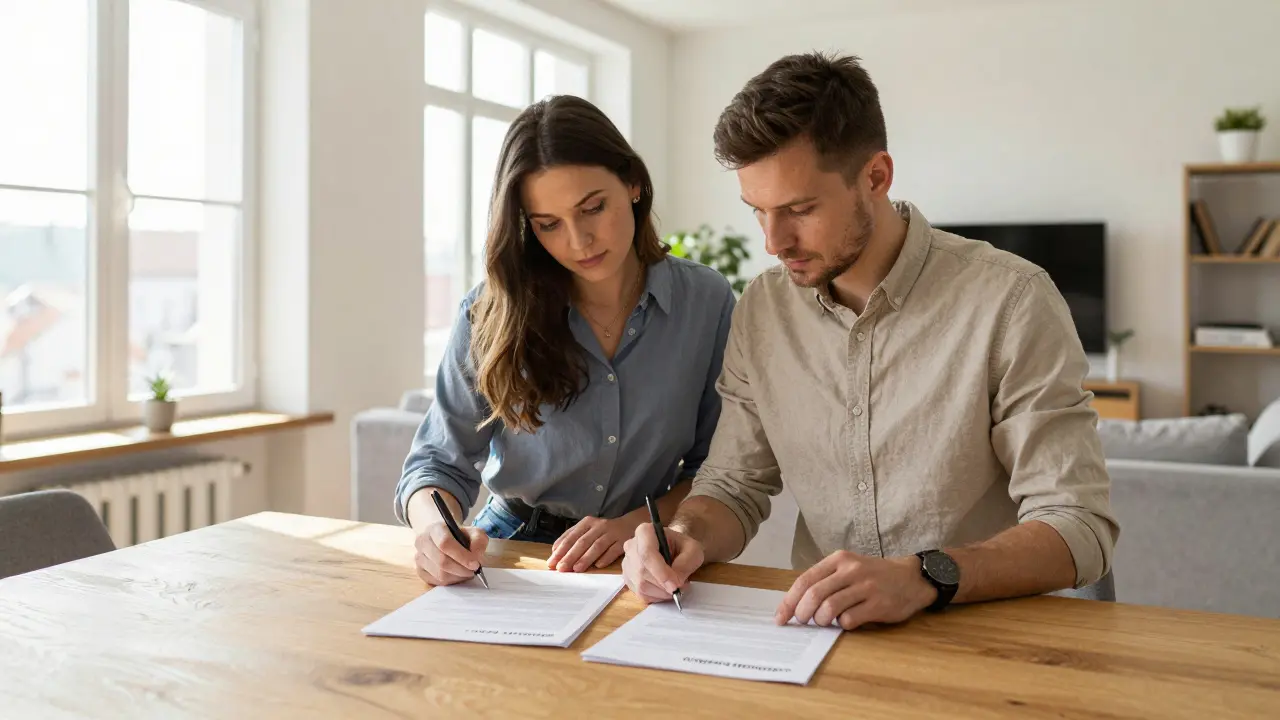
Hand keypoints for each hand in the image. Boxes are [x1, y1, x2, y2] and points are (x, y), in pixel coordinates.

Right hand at [413, 521, 489, 586]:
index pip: (445, 543)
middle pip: (442, 561)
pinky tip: (457, 575)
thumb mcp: (474, 532)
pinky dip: (451, 582)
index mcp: (435, 528)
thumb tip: (475, 556)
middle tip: (473, 571)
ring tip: (466, 572)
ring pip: (439, 574)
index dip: (461, 556)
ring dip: (457, 576)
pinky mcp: (420, 571)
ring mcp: (419, 557)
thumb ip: (478, 541)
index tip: (475, 564)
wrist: (446, 540)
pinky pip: (436, 582)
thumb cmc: (460, 537)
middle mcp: (422, 542)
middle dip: (461, 569)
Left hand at [547, 515, 638, 571]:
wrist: (631, 524)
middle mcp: (599, 526)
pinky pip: (613, 550)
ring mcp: (612, 533)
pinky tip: (598, 565)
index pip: (571, 536)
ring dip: (586, 558)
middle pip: (582, 542)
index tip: (552, 562)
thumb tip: (556, 552)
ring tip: (576, 569)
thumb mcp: (588, 530)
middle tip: (560, 568)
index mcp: (587, 523)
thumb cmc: (604, 531)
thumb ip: (573, 538)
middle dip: (570, 556)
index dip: (561, 549)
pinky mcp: (624, 541)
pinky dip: (606, 558)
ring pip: (597, 546)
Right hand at [621, 523, 704, 603]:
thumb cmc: (683, 547)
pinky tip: (665, 588)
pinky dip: (656, 596)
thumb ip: (686, 563)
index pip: (647, 553)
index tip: (675, 585)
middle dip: (664, 585)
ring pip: (641, 585)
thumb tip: (675, 582)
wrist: (675, 550)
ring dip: (662, 592)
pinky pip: (641, 594)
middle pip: (643, 572)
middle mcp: (631, 546)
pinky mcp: (628, 578)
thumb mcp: (693, 550)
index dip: (661, 572)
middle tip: (681, 587)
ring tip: (675, 586)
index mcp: (645, 532)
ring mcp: (627, 563)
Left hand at [775, 551, 936, 630]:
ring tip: (825, 622)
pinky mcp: (879, 604)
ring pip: (830, 609)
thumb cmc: (874, 575)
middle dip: (802, 614)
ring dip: (821, 621)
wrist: (911, 578)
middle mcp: (851, 570)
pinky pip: (850, 620)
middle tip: (802, 622)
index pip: (805, 580)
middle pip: (814, 595)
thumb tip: (796, 604)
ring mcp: (866, 587)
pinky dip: (843, 625)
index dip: (789, 601)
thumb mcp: (848, 568)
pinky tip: (848, 621)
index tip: (780, 617)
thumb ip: (826, 581)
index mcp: (839, 559)